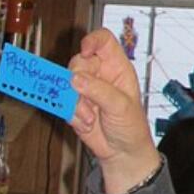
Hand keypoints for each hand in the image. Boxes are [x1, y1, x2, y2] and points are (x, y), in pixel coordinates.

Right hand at [68, 29, 160, 193]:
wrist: (122, 153)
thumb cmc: (131, 126)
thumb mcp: (121, 106)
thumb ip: (99, 91)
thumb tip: (76, 79)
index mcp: (117, 68)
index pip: (103, 41)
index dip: (92, 41)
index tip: (85, 51)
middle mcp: (100, 75)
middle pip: (78, 62)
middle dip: (78, 80)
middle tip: (87, 97)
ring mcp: (85, 90)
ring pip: (67, 82)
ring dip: (75, 102)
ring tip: (90, 117)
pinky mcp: (74, 105)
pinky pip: (63, 102)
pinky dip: (72, 114)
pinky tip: (86, 123)